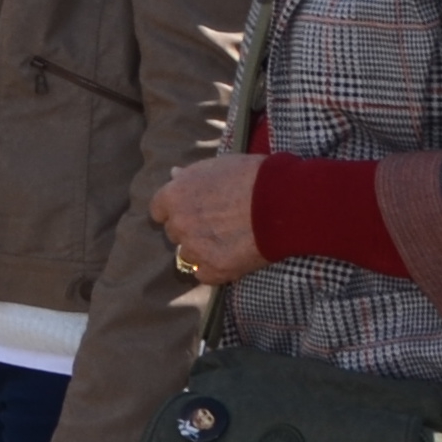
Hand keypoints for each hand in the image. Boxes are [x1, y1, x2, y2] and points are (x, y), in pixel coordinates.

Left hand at [150, 154, 264, 286]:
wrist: (282, 202)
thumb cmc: (251, 177)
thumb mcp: (217, 167)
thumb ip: (191, 176)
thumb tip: (174, 175)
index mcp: (173, 196)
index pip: (159, 210)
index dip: (176, 211)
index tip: (192, 211)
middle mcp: (178, 224)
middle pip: (174, 232)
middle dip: (190, 229)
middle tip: (216, 225)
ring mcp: (195, 249)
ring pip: (188, 255)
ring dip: (202, 251)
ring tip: (228, 242)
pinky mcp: (214, 270)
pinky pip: (204, 274)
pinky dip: (215, 269)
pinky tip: (232, 258)